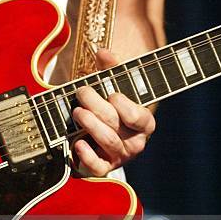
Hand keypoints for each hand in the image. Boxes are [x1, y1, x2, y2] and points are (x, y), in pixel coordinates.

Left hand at [72, 49, 155, 175]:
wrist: (98, 138)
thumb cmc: (109, 109)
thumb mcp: (112, 88)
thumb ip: (110, 70)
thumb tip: (102, 51)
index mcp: (143, 123)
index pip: (140, 117)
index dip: (125, 106)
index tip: (112, 94)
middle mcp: (135, 142)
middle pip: (117, 124)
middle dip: (97, 106)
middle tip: (82, 93)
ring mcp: (119, 156)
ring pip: (108, 141)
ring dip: (90, 124)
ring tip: (77, 111)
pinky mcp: (102, 168)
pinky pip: (97, 166)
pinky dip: (86, 155)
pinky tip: (76, 143)